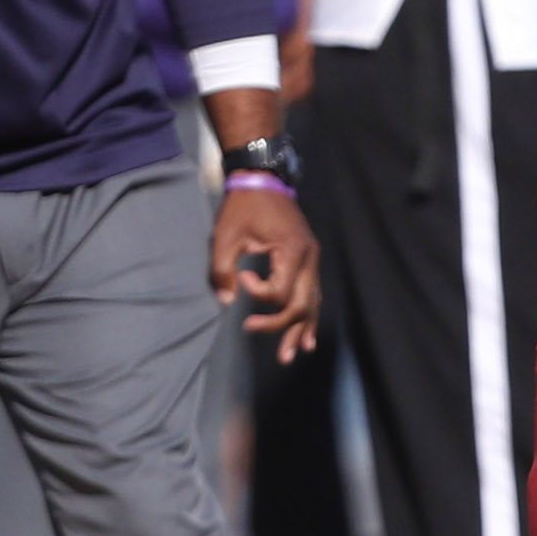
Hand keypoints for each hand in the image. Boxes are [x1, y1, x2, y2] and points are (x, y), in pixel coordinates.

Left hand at [211, 185, 319, 362]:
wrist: (264, 182)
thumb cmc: (243, 208)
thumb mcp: (225, 237)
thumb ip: (223, 271)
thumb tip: (226, 302)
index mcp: (293, 251)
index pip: (281, 290)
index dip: (257, 294)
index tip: (240, 278)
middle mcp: (310, 258)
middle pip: (303, 303)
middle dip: (284, 327)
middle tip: (263, 341)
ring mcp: (313, 260)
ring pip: (313, 302)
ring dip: (302, 328)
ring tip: (293, 354)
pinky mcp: (308, 260)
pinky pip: (314, 293)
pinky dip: (310, 315)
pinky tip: (308, 335)